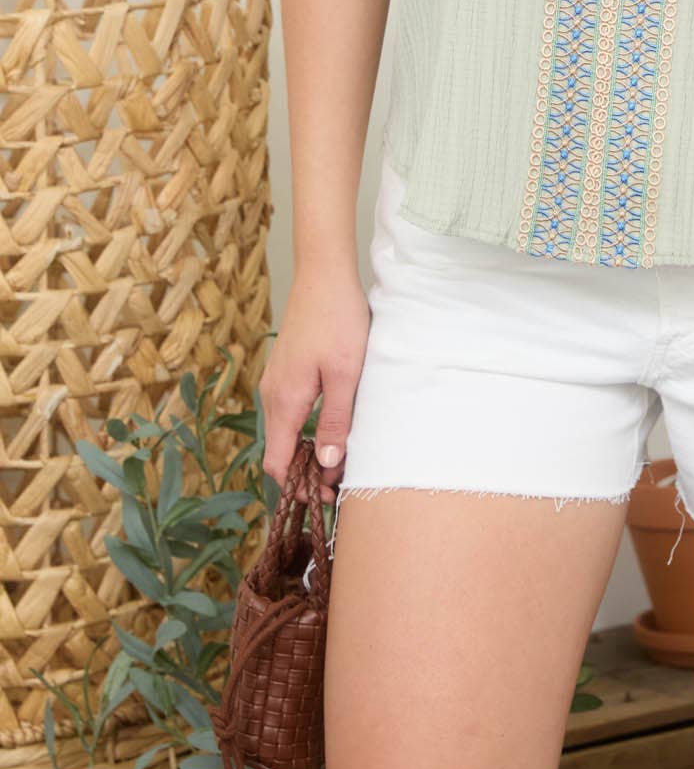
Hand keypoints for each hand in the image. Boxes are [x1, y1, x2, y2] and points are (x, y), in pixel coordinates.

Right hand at [259, 263, 371, 505]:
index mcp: (284, 400)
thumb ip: (335, 420)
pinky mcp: (286, 369)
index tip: (327, 496)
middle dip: (305, 472)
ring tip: (341, 459)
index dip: (298, 486)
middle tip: (340, 484)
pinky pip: (290, 411)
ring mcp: (277, 380)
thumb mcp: (346, 374)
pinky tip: (332, 425)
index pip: (277, 463)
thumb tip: (324, 465)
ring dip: (307, 450)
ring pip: (285, 430)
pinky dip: (306, 428)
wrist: (324, 272)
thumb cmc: (338, 319)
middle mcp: (272, 394)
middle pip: (279, 450)